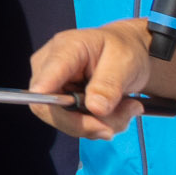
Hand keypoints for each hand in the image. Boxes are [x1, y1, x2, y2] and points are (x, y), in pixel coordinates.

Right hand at [28, 20, 160, 138]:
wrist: (129, 56)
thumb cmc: (125, 50)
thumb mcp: (125, 61)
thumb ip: (109, 84)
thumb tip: (94, 109)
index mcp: (65, 49)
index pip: (48, 75)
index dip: (45, 94)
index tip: (52, 107)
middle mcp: (49, 68)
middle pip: (52, 108)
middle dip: (91, 121)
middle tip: (128, 112)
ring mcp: (51, 88)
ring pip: (66, 122)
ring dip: (102, 123)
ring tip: (128, 107)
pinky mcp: (59, 104)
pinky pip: (74, 125)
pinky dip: (100, 125)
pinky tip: (116, 111)